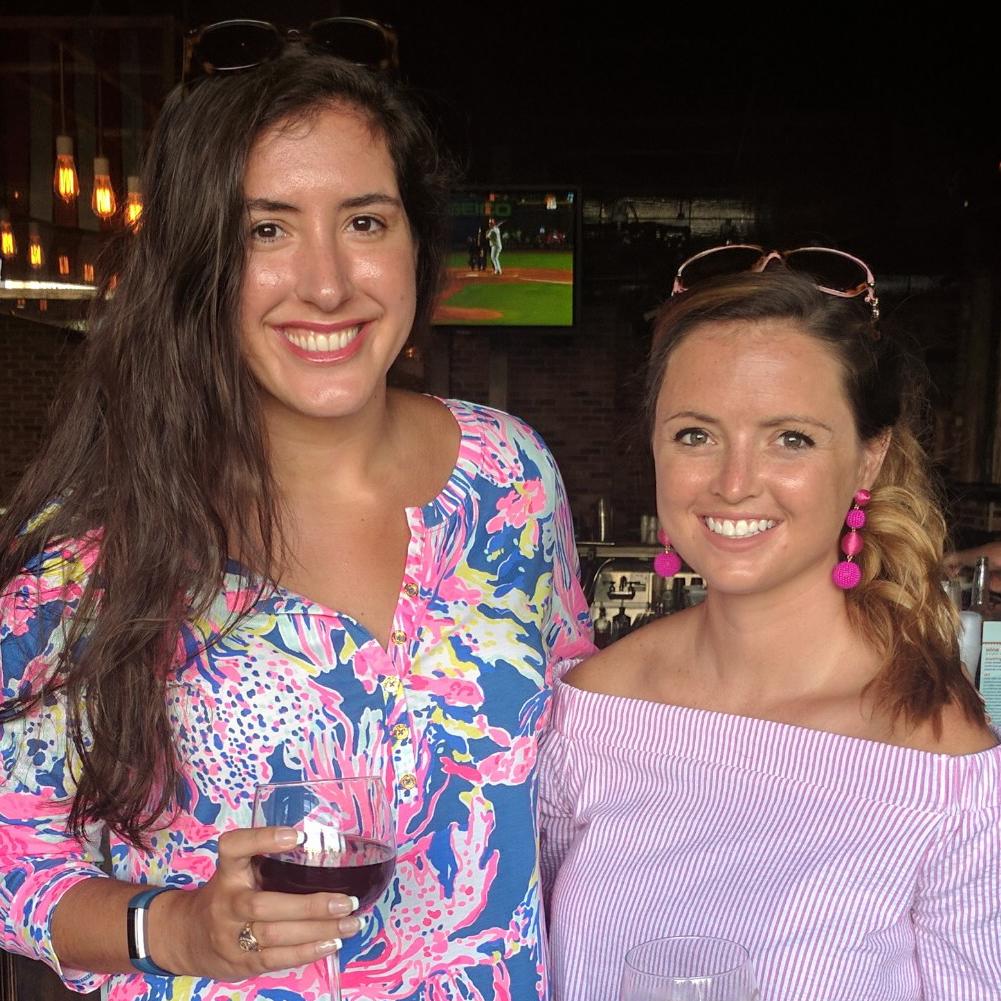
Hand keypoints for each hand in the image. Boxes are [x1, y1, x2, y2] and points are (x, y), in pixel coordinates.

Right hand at [152, 826, 361, 979]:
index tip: (298, 836)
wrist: (185, 937)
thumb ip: (267, 861)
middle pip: (264, 905)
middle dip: (310, 906)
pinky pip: (276, 958)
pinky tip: (332, 942)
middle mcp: (226, 902)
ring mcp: (230, 936)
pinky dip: (307, 952)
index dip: (263, 839)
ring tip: (350, 923)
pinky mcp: (240, 962)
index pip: (235, 848)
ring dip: (318, 931)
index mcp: (227, 872)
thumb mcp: (236, 871)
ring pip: (275, 936)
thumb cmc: (226, 895)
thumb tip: (323, 847)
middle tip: (346, 901)